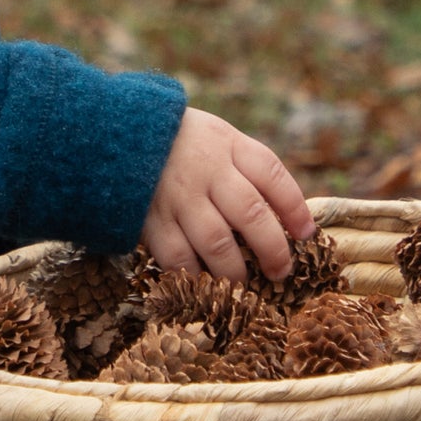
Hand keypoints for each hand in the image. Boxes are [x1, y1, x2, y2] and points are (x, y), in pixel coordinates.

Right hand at [142, 108, 313, 283]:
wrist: (113, 134)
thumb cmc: (177, 141)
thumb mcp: (216, 137)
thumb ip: (245, 168)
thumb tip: (284, 216)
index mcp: (227, 144)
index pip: (272, 175)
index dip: (295, 209)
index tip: (307, 235)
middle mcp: (206, 170)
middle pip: (251, 215)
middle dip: (273, 250)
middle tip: (282, 272)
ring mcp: (178, 196)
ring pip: (217, 242)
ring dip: (236, 271)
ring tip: (244, 286)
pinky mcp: (150, 219)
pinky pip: (177, 256)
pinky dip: (194, 276)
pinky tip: (204, 285)